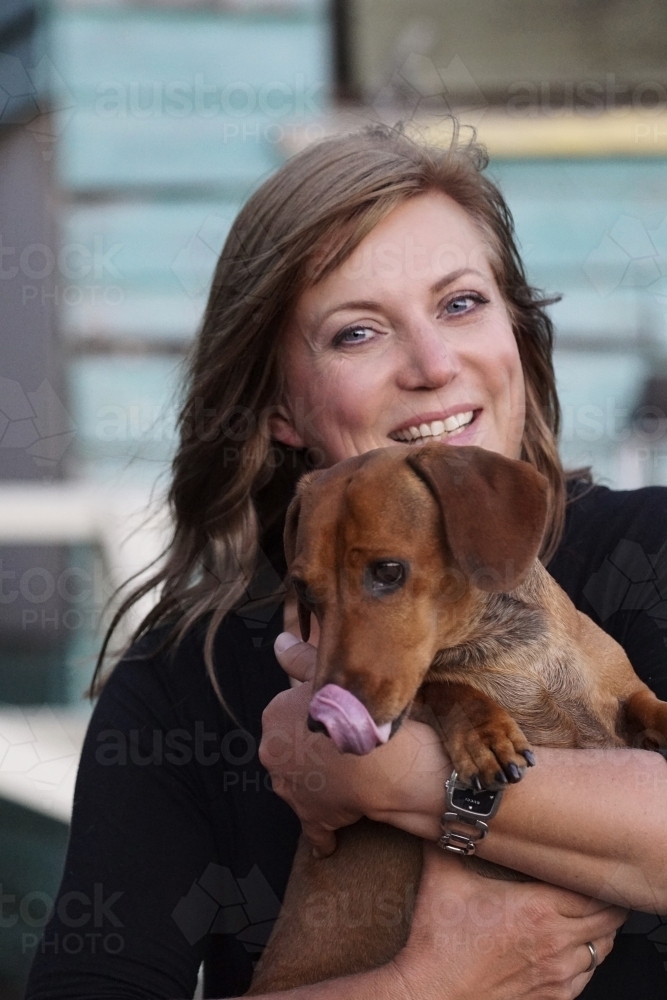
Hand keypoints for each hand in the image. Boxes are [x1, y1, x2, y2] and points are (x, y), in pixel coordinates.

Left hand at [260, 633, 448, 855]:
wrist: (387, 763)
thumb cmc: (360, 713)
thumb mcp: (330, 677)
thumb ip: (300, 658)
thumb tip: (278, 641)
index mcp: (273, 717)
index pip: (288, 710)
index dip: (314, 711)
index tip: (335, 714)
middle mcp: (271, 754)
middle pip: (290, 748)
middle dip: (310, 749)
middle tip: (343, 744)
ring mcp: (289, 790)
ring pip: (301, 784)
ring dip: (319, 783)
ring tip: (348, 778)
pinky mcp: (310, 819)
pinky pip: (315, 828)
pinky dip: (325, 831)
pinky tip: (334, 835)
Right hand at [390, 844, 627, 999]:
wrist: (434, 991)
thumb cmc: (440, 941)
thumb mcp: (443, 879)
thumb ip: (449, 840)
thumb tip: (445, 814)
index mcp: (537, 909)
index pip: (593, 893)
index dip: (598, 879)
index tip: (591, 866)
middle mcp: (555, 942)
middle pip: (607, 920)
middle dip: (607, 902)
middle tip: (597, 886)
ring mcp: (557, 973)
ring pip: (602, 949)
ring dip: (600, 931)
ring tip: (589, 914)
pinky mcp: (552, 996)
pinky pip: (588, 976)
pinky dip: (588, 959)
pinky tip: (576, 947)